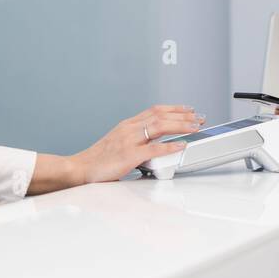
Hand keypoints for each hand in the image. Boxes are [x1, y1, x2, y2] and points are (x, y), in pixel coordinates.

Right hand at [69, 105, 204, 184]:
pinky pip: (153, 149)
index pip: (155, 110)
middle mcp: (129, 128)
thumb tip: (155, 142)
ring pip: (159, 126)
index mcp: (127, 125)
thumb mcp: (118, 143)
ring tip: (195, 127)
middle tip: (199, 118)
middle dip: (183, 115)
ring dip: (180, 125)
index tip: (188, 109)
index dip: (174, 108)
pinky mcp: (128, 156)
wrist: (79, 168)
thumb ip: (136, 140)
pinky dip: (170, 146)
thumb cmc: (98, 160)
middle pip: (161, 115)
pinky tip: (182, 145)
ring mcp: (128, 141)